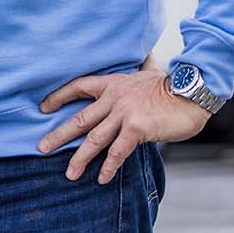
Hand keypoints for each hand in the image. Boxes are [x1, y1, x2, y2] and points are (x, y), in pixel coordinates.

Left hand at [36, 70, 208, 183]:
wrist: (192, 94)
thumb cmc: (172, 86)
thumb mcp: (150, 71)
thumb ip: (142, 66)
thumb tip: (145, 54)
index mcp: (113, 83)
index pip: (78, 87)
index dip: (59, 97)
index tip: (43, 107)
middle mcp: (114, 98)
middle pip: (80, 119)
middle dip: (59, 135)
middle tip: (41, 147)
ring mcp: (124, 113)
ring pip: (94, 139)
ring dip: (80, 158)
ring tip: (69, 173)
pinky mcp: (137, 128)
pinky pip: (117, 151)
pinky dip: (108, 166)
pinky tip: (101, 178)